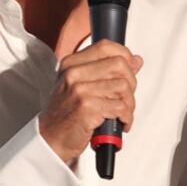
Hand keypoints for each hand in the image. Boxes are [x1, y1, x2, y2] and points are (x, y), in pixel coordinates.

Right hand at [40, 40, 142, 162]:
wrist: (50, 138)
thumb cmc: (66, 113)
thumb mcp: (80, 85)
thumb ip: (106, 71)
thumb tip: (136, 61)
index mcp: (71, 64)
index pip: (105, 46)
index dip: (125, 55)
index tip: (132, 67)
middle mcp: (74, 73)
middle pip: (119, 65)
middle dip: (131, 83)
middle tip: (126, 97)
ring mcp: (80, 90)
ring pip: (123, 86)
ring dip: (129, 103)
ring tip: (123, 113)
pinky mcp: (87, 107)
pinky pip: (120, 107)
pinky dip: (127, 117)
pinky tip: (121, 122)